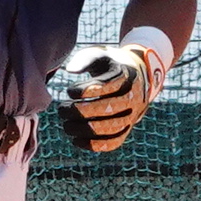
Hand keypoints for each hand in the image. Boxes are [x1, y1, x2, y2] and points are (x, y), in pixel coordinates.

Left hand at [48, 31, 170, 153]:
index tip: (69, 91)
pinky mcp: (128, 128)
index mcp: (125, 76)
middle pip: (105, 109)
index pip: (103, 87)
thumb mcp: (101, 54)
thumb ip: (85, 59)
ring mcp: (132, 115)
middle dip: (78, 112)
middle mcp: (132, 97)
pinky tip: (76, 141)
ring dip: (84, 130)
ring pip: (109, 128)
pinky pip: (114, 142)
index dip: (83, 91)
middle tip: (61, 110)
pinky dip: (95, 145)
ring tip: (66, 126)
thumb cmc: (111, 65)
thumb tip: (69, 70)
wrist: (138, 76)